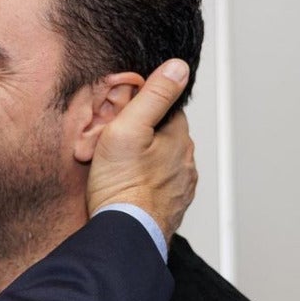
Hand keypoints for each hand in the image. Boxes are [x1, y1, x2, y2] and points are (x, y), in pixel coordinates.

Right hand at [87, 60, 196, 238]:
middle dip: (143, 135)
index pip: (166, 108)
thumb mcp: (128, 128)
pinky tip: (125, 187)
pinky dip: (144, 184)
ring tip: (117, 168)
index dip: (142, 107)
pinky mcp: (170, 207)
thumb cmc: (122, 186)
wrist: (125, 234)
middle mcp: (185, 162)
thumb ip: (153, 96)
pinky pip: (157, 187)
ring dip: (144, 161)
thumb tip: (177, 67)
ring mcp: (180, 186)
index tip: (122, 115)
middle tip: (114, 141)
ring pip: (161, 162)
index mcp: (178, 137)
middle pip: (164, 136)